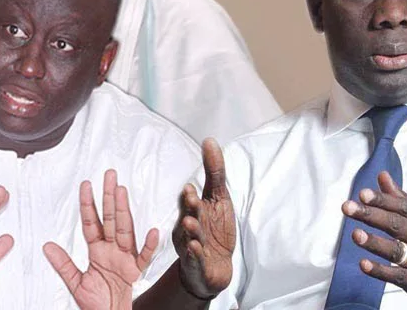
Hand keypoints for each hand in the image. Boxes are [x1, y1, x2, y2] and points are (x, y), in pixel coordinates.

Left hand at [43, 168, 158, 309]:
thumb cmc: (96, 303)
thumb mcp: (75, 283)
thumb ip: (63, 264)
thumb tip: (47, 246)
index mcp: (97, 251)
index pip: (91, 222)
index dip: (87, 204)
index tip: (86, 185)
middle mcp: (111, 250)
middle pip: (110, 219)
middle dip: (109, 197)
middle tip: (109, 175)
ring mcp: (124, 258)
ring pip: (124, 230)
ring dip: (123, 211)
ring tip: (122, 192)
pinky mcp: (135, 272)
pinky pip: (143, 257)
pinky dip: (148, 245)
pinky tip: (151, 231)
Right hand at [173, 138, 235, 299]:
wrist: (215, 266)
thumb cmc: (214, 230)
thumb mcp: (218, 199)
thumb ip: (214, 172)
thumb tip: (209, 140)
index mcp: (192, 212)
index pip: (189, 202)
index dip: (190, 197)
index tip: (191, 188)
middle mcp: (188, 229)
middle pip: (188, 217)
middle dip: (190, 209)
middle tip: (192, 199)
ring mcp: (191, 247)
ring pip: (189, 238)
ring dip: (191, 231)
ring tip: (191, 224)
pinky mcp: (196, 265)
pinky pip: (193, 260)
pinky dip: (194, 255)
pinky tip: (196, 248)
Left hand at [343, 171, 406, 308]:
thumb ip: (401, 199)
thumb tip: (381, 175)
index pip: (402, 207)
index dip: (382, 200)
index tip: (362, 193)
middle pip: (397, 225)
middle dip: (371, 215)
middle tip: (347, 207)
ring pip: (397, 250)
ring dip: (375, 242)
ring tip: (355, 234)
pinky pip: (398, 276)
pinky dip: (381, 271)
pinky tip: (363, 265)